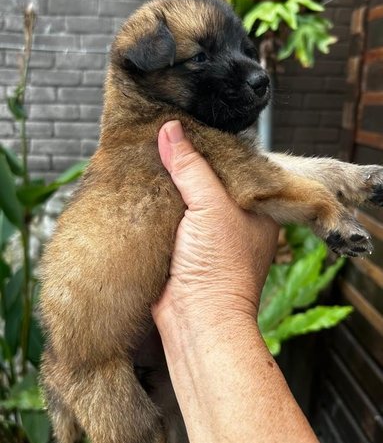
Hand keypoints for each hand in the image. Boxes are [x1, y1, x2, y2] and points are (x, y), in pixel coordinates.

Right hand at [153, 120, 278, 333]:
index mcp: (253, 208)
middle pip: (204, 178)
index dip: (209, 144)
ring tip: (144, 151)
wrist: (195, 320)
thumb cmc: (220, 269)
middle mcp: (230, 219)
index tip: (186, 122)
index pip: (232, 164)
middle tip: (159, 131)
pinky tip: (137, 183)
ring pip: (182, 196)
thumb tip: (171, 129)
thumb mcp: (211, 207)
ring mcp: (203, 233)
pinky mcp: (177, 245)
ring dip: (164, 181)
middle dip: (183, 161)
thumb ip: (191, 167)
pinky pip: (163, 215)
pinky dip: (152, 202)